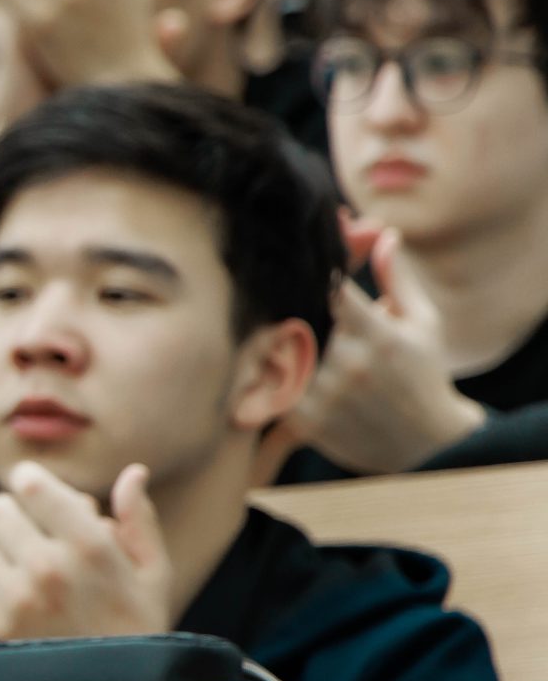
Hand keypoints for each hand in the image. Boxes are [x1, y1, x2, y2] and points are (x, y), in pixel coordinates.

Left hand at [0, 461, 173, 641]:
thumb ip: (139, 521)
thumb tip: (132, 472)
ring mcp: (14, 602)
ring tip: (5, 562)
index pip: (30, 485)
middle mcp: (48, 570)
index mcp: (91, 547)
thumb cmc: (138, 628)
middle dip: (11, 517)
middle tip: (27, 536)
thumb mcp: (154, 574)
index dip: (29, 483)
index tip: (35, 494)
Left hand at [267, 220, 484, 475]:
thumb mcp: (422, 324)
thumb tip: (384, 235)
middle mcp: (352, 363)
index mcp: (379, 334)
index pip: (334, 290)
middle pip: (296, 320)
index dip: (314, 273)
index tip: (299, 264)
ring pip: (278, 353)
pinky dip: (265, 376)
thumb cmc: (425, 374)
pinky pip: (273, 389)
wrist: (428, 445)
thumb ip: (397, 280)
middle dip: (284, 307)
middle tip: (263, 292)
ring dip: (268, 341)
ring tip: (251, 330)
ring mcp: (327, 394)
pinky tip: (256, 366)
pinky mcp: (307, 421)